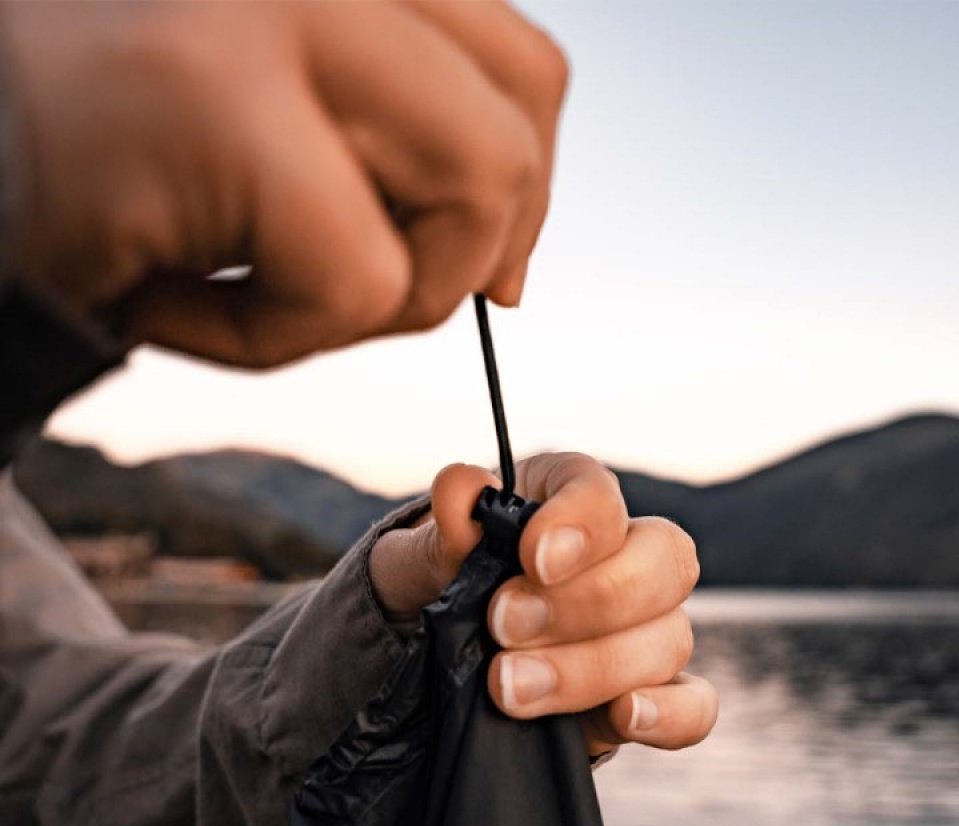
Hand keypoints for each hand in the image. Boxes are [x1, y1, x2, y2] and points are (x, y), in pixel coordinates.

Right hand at [1, 1, 566, 365]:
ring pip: (471, 195)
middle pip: (518, 128)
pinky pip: (355, 282)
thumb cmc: (112, 169)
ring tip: (250, 288)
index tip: (487, 271)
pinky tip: (171, 301)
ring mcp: (267, 2)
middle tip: (373, 296)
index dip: (524, 188)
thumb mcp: (285, 131)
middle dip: (468, 258)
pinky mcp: (216, 95)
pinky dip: (273, 337)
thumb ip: (395, 140)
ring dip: (374, 299)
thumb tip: (507, 252)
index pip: (520, 65)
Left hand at [370, 454, 718, 756]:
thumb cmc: (439, 585)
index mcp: (568, 500)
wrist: (438, 656)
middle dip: (585, 602)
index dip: (578, 524)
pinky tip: (624, 716)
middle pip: (662, 562)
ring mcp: (644, 626)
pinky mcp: (647, 693)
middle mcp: (624, 555)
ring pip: (669, 638)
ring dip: (591, 668)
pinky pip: (693, 705)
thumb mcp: (420, 556)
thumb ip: (441, 529)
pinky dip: (668, 714)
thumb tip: (462, 491)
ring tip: (509, 686)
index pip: (602, 495)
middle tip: (503, 624)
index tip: (532, 556)